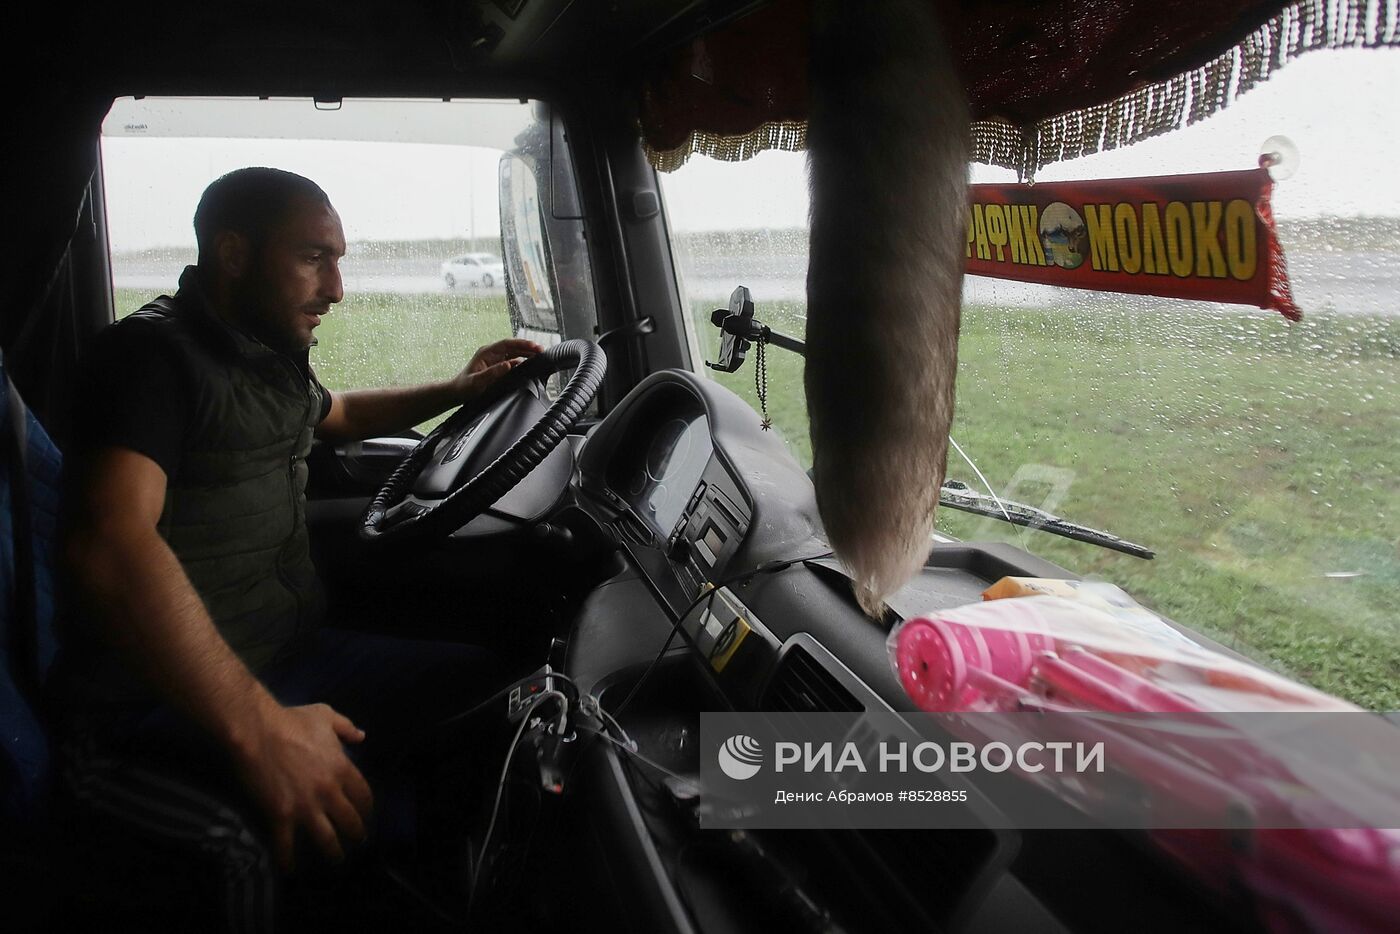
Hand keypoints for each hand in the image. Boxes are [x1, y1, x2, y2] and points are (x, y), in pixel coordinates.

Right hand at [234, 702, 373, 872]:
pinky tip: (290, 869)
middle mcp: (329, 791)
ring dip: (333, 852)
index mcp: (342, 768)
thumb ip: (346, 727)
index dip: (367, 808)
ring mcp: (305, 806)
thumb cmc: (291, 720)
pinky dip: (288, 860)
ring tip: (336, 859)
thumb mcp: (325, 716)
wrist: (257, 730)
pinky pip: (286, 845)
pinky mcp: (281, 815)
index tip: (366, 814)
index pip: (364, 795)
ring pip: (327, 838)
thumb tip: (361, 736)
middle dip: (356, 833)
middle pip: (350, 820)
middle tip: (357, 841)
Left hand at [453, 338, 543, 401]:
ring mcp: (494, 359)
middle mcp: (491, 353)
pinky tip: (530, 363)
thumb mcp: (477, 381)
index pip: (507, 344)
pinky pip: (512, 360)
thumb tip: (509, 364)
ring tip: (540, 355)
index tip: (534, 347)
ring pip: (514, 352)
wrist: (457, 392)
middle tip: (542, 350)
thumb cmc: (464, 387)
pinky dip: (522, 360)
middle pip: (513, 346)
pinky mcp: (497, 366)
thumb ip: (493, 373)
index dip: (521, 344)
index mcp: (486, 352)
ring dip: (526, 353)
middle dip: (527, 347)